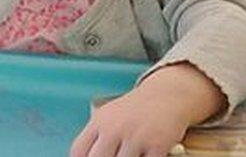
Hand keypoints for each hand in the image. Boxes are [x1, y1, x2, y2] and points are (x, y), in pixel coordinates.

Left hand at [70, 63, 225, 156]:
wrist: (166, 95)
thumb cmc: (136, 110)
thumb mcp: (110, 116)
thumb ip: (98, 136)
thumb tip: (87, 155)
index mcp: (99, 122)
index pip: (78, 151)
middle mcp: (114, 128)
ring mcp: (135, 137)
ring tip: (132, 155)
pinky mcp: (156, 144)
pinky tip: (145, 155)